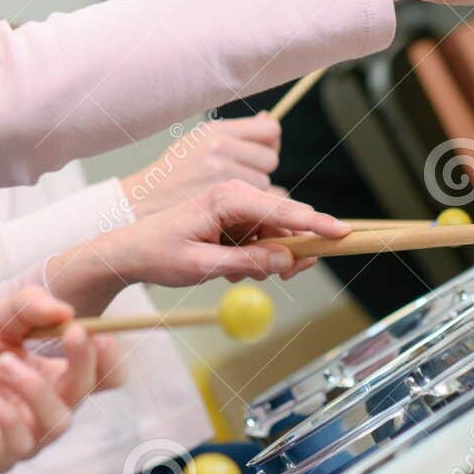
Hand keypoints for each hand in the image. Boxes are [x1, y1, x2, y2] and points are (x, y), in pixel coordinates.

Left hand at [0, 287, 123, 473]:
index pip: (101, 373)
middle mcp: (45, 404)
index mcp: (53, 371)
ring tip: (3, 362)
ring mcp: (25, 433)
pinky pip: (21, 445)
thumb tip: (66, 309)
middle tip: (69, 332)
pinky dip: (8, 416)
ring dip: (35, 388)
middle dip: (82, 363)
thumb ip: (27, 306)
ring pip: (57, 422)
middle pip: (86, 393)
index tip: (93, 330)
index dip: (106, 356)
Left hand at [46, 181, 339, 313]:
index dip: (317, 224)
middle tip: (281, 279)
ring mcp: (234, 205)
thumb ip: (247, 264)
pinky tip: (228, 268)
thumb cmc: (158, 254)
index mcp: (227, 198)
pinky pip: (261, 237)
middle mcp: (234, 194)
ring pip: (275, 233)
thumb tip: (287, 261)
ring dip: (266, 259)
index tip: (344, 234)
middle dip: (289, 252)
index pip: (284, 209)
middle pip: (286, 221)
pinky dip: (255, 257)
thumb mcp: (203, 267)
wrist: (129, 250)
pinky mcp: (232, 217)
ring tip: (230, 273)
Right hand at [121, 115, 279, 218]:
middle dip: (259, 171)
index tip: (255, 155)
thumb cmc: (172, 175)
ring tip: (224, 196)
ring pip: (265, 184)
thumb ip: (235, 135)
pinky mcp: (220, 200)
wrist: (141, 203)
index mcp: (215, 130)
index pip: (270, 130)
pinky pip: (254, 205)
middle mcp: (219, 147)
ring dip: (252, 193)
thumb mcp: (197, 144)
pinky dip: (246, 210)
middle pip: (270, 159)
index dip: (268, 144)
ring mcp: (220, 174)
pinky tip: (226, 210)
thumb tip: (267, 118)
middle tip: (235, 180)